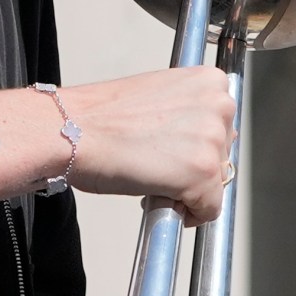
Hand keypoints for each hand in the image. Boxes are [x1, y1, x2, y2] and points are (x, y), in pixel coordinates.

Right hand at [0, 68, 235, 223]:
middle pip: (222, 153)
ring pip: (215, 183)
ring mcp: (212, 140)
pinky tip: (159, 198)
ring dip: (188, 189)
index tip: (174, 151)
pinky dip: (188, 214)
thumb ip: (187, 111)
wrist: (72, 131)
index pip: (222, 125)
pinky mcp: (203, 173)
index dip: (196, 144)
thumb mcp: (158, 96)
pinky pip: (209, 209)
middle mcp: (219, 106)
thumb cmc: (101, 118)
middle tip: (158, 166)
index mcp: (209, 82)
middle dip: (195, 166)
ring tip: (153, 178)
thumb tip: (198, 139)